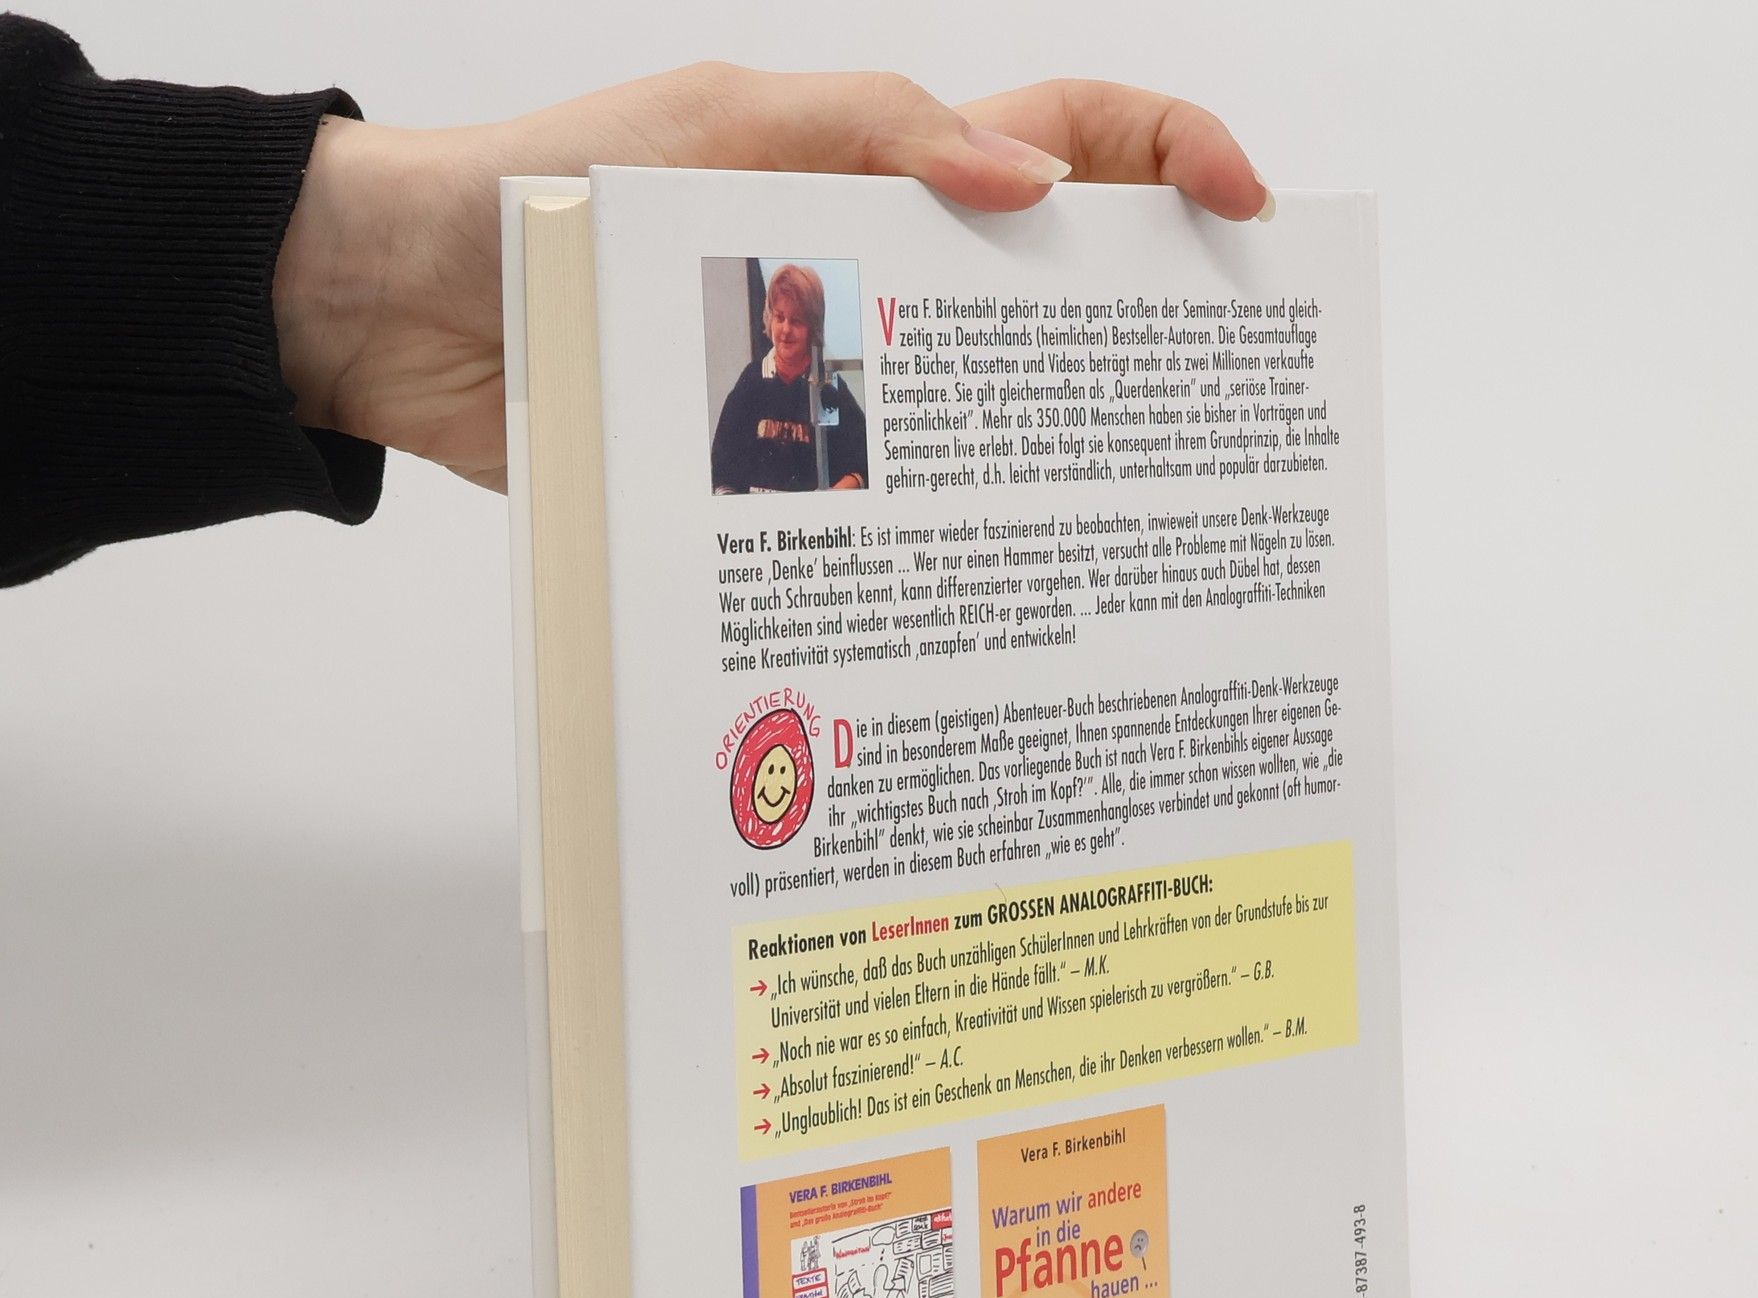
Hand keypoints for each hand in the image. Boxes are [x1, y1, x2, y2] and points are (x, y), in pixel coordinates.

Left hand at [273, 65, 1268, 490]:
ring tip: (1111, 532)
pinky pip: (869, 512)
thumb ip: (872, 142)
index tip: (1248, 214)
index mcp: (880, 169)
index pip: (1065, 144)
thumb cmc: (540, 188)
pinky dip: (919, 551)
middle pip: (1048, 303)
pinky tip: (963, 597)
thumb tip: (1030, 195)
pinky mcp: (773, 479)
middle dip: (1139, 345)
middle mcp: (878, 281)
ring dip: (1037, 475)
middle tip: (1204, 420)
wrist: (400, 316)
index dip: (1170, 158)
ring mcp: (833, 386)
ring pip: (969, 428)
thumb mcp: (716, 130)